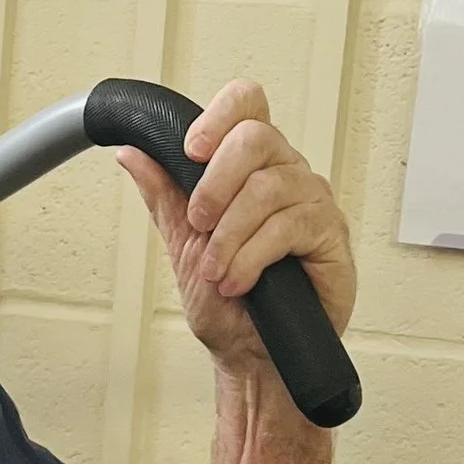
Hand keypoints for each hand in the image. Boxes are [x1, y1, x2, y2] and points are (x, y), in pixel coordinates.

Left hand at [113, 80, 354, 385]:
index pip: (247, 106)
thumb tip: (132, 152)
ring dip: (230, 235)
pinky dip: (253, 256)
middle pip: (256, 137)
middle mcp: (286, 175)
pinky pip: (290, 226)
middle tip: (199, 224)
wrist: (251, 357)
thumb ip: (165, 195)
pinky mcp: (331, 236)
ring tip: (216, 271)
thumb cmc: (229, 306)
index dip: (219, 117)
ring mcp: (313, 202)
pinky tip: (240, 280)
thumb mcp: (183, 244)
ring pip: (269, 187)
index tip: (190, 151)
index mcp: (252, 167)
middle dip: (215, 183)